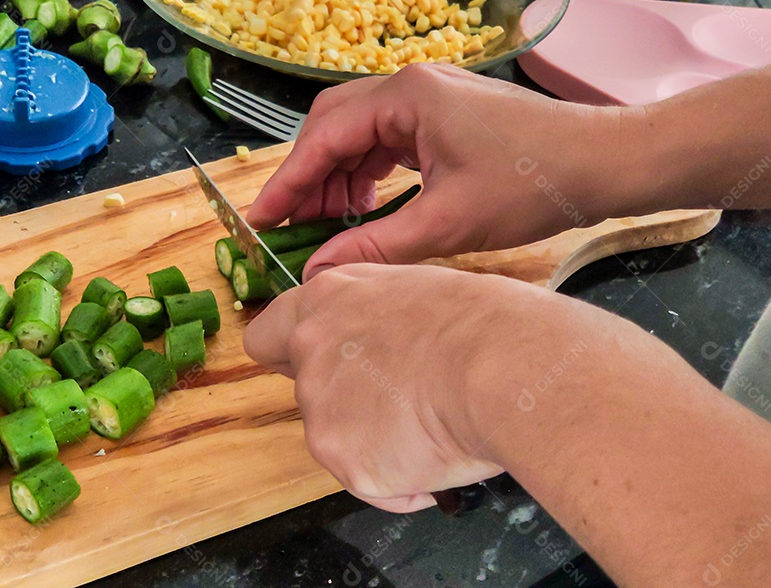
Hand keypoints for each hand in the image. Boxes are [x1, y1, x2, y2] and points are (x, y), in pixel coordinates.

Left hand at [243, 262, 683, 512]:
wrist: (504, 366)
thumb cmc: (482, 321)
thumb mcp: (417, 288)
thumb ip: (374, 312)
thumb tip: (380, 336)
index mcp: (326, 301)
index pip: (267, 335)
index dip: (289, 356)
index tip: (318, 366)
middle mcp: (310, 352)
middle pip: (309, 393)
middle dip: (347, 403)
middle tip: (403, 403)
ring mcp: (321, 410)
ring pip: (339, 439)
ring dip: (377, 440)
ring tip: (437, 426)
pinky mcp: (344, 461)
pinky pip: (370, 482)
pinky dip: (401, 481)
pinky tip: (442, 456)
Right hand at [247, 64, 643, 278]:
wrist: (607, 164)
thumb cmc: (534, 184)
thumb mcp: (448, 223)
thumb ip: (376, 248)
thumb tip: (319, 274)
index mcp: (407, 97)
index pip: (324, 137)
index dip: (289, 181)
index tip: (262, 220)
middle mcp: (412, 87)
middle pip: (333, 126)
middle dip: (310, 178)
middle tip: (292, 228)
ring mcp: (431, 99)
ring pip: (360, 135)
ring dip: (338, 179)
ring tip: (329, 228)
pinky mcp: (446, 117)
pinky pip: (388, 142)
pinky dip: (368, 176)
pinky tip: (366, 211)